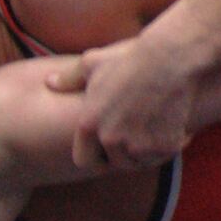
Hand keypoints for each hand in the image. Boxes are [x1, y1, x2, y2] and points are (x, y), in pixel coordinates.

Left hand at [47, 38, 194, 169]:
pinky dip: (167, 144)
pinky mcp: (164, 146)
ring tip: (151, 128)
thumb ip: (69, 79)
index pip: (84, 160)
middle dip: (122, 152)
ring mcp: (138, 145)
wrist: (169, 59)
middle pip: (115, 162)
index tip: (104, 147)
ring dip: (144, 151)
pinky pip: (162, 155)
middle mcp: (111, 139)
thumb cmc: (127, 59)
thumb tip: (49, 83)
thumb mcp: (91, 63)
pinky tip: (172, 126)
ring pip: (139, 161)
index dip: (94, 155)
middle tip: (134, 132)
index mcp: (89, 124)